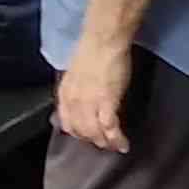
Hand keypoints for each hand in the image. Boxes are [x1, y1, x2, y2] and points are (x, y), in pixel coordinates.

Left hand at [57, 36, 133, 153]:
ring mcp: (89, 104)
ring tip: (114, 147)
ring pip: (95, 133)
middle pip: (81, 132)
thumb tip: (83, 97)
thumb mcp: (76, 72)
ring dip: (105, 142)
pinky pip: (110, 128)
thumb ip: (77, 87)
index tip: (86, 136)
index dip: (77, 133)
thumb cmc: (93, 49)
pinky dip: (117, 139)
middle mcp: (74, 102)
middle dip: (92, 140)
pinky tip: (123, 144)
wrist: (103, 40)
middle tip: (103, 144)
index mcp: (65, 94)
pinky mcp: (107, 103)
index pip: (67, 123)